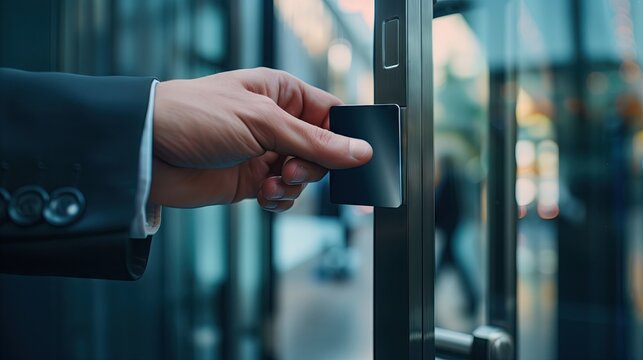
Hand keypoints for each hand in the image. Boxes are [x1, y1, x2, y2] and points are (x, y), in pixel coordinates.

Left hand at [150, 68, 371, 211]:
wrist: (146, 152)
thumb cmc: (195, 116)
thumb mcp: (262, 122)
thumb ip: (314, 140)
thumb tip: (359, 151)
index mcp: (281, 94)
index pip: (331, 113)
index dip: (345, 136)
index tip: (354, 157)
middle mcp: (275, 123)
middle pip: (323, 150)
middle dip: (313, 166)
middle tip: (291, 168)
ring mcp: (263, 153)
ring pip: (304, 177)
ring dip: (294, 186)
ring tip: (270, 182)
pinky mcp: (250, 181)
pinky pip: (282, 195)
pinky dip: (278, 200)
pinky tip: (262, 195)